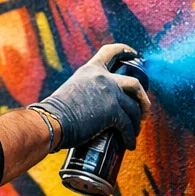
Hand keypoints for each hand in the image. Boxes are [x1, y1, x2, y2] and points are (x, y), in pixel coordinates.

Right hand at [31, 43, 151, 148]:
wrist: (51, 121)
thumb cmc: (54, 112)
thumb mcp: (71, 91)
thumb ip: (85, 92)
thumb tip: (92, 107)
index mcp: (91, 70)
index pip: (111, 52)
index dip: (126, 51)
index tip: (135, 55)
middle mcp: (103, 78)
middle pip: (134, 83)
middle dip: (143, 98)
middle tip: (143, 110)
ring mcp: (110, 94)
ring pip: (134, 107)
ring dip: (137, 122)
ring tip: (135, 132)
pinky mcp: (112, 112)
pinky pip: (128, 125)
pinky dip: (130, 136)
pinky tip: (129, 144)